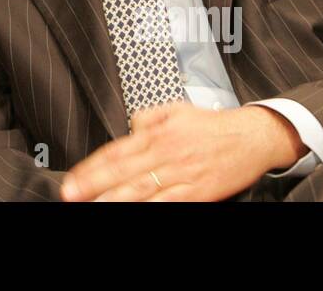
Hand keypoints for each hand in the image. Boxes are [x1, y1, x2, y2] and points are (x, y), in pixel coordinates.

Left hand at [59, 102, 306, 201]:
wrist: (252, 136)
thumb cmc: (213, 126)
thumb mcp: (176, 110)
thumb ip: (148, 117)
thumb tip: (129, 126)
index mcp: (157, 133)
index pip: (115, 151)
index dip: (91, 167)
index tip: (72, 178)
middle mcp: (165, 153)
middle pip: (122, 172)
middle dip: (93, 185)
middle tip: (70, 194)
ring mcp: (180, 175)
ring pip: (141, 190)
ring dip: (115, 200)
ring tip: (94, 206)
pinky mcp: (197, 192)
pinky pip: (169, 203)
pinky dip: (151, 209)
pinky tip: (135, 212)